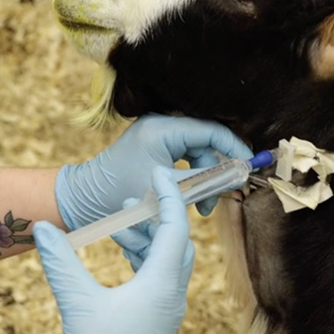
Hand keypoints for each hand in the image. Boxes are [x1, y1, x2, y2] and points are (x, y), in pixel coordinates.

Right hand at [35, 168, 194, 333]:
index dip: (168, 197)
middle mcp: (172, 296)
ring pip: (166, 262)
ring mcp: (165, 312)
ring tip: (118, 225)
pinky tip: (120, 256)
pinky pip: (157, 280)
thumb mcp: (76, 303)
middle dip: (157, 216)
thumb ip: (60, 262)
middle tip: (134, 197)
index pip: (175, 228)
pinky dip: (143, 261)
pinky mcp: (155, 324)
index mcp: (163, 285)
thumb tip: (41, 227)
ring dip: (146, 240)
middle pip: (176, 243)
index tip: (160, 172)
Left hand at [55, 114, 251, 229]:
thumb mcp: (165, 190)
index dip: (233, 148)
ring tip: (200, 208)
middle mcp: (160, 125)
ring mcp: (157, 134)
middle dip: (215, 171)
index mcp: (162, 128)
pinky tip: (189, 199)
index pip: (210, 131)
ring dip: (203, 180)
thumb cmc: (121, 194)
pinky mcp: (154, 146)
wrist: (86, 199)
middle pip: (206, 142)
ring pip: (197, 153)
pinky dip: (190, 178)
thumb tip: (236, 177)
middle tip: (218, 198)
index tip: (248, 168)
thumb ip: (202, 182)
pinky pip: (184, 158)